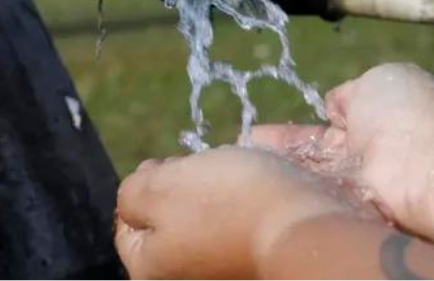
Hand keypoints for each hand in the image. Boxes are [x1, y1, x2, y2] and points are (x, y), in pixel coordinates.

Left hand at [114, 146, 352, 278]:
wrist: (305, 226)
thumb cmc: (228, 203)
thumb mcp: (160, 186)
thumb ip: (131, 191)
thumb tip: (136, 194)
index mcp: (149, 269)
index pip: (127, 223)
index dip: (145, 183)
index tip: (170, 164)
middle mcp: (183, 278)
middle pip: (167, 221)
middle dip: (182, 187)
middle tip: (205, 171)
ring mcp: (219, 272)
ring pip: (203, 220)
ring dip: (213, 194)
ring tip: (234, 178)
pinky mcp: (251, 262)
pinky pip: (235, 227)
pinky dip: (241, 207)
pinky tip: (255, 193)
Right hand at [250, 63, 433, 231]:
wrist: (432, 160)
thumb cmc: (406, 111)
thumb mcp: (375, 83)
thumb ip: (349, 95)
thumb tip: (334, 105)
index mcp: (370, 121)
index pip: (320, 132)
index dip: (289, 136)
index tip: (256, 136)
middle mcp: (362, 159)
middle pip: (309, 162)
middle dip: (276, 160)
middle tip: (240, 159)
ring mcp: (356, 190)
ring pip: (309, 184)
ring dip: (277, 179)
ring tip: (238, 176)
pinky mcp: (353, 216)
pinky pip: (316, 205)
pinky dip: (290, 199)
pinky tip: (255, 196)